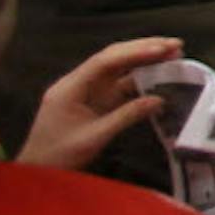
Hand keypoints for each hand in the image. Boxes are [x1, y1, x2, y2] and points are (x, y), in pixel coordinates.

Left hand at [17, 37, 183, 169]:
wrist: (39, 169)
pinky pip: (119, 84)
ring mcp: (87, 91)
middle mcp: (79, 83)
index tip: (162, 49)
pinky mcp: (95, 101)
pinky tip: (158, 75)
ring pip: (118, 68)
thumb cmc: (60, 154)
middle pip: (113, 58)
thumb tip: (159, 99)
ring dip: (143, 60)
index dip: (135, 52)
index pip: (105, 61)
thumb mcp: (94, 137)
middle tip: (174, 44)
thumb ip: (126, 116)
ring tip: (172, 55)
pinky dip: (139, 78)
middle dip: (143, 48)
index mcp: (71, 87)